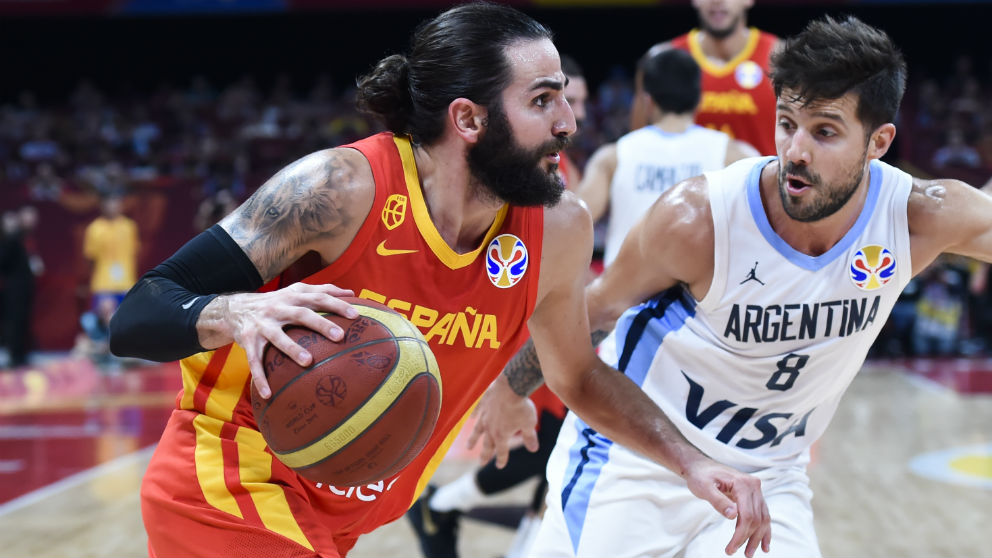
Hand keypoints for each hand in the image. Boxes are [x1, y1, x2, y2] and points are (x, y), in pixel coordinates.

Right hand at [214, 282, 356, 398]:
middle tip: (340, 336)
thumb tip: (351, 293)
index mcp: (293, 297)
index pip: (319, 297)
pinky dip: (260, 378)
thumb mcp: (296, 291)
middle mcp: (278, 308)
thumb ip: (322, 290)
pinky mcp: (248, 341)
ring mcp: (262, 325)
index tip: (356, 316)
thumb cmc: (277, 302)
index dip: (337, 305)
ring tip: (308, 362)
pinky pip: (254, 361)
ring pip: (278, 337)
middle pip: (302, 314)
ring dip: (292, 349)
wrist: (235, 308)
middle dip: (321, 324)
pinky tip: (268, 394)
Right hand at [466, 375, 538, 467]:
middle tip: (481, 463)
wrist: (510, 387)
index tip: (500, 466)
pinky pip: (476, 411)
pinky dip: (473, 415)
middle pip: (487, 444)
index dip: (501, 460)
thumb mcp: (529, 423)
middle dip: (485, 455)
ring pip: (477, 430)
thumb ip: (530, 437)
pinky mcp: (482, 404)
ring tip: (469, 447)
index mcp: (502, 435)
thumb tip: (534, 450)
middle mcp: (490, 428)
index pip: (502, 451)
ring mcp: (484, 416)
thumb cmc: (521, 406)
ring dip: (473, 439)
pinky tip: (470, 418)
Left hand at [684, 460, 770, 557]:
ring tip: (749, 553)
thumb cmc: (700, 476)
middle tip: (736, 552)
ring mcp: (756, 490)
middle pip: (756, 519)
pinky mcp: (754, 495)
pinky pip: (762, 514)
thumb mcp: (704, 488)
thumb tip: (733, 516)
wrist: (700, 466)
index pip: (747, 515)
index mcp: (743, 483)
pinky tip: (763, 544)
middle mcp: (754, 486)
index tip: (730, 548)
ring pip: (762, 518)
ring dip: (757, 537)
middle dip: (748, 538)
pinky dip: (764, 529)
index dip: (740, 534)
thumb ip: (718, 501)